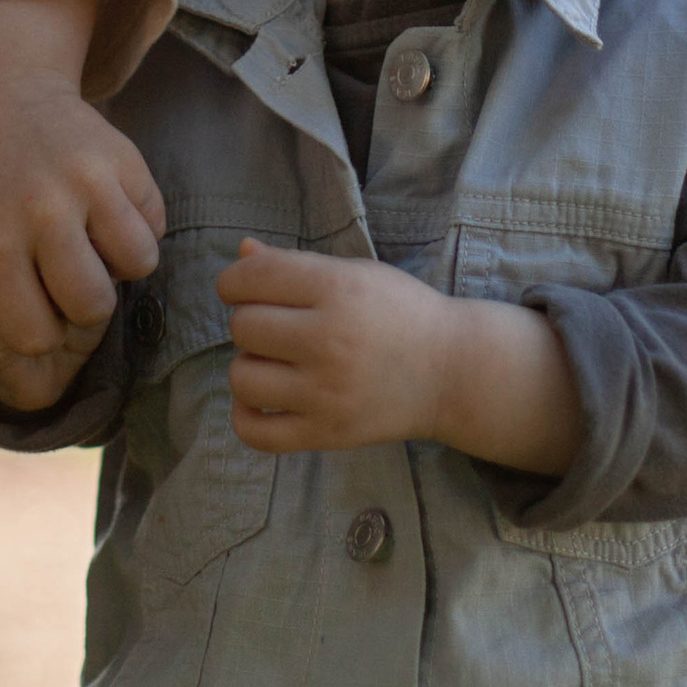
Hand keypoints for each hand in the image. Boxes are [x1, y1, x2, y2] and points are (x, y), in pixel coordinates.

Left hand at [0, 0, 166, 399]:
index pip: (36, 333)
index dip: (31, 327)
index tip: (20, 296)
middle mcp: (44, 210)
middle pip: (93, 307)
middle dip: (77, 302)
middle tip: (56, 270)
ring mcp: (90, 179)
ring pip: (138, 266)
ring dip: (115, 266)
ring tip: (84, 242)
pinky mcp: (125, 157)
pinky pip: (155, 224)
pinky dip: (138, 229)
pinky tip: (103, 212)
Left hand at [218, 239, 579, 472]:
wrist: (451, 372)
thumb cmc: (399, 312)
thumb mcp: (354, 274)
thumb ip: (294, 264)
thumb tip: (242, 253)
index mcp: (336, 289)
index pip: (252, 277)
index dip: (235, 279)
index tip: (245, 287)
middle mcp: (328, 340)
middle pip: (243, 327)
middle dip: (250, 322)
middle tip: (277, 326)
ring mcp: (326, 392)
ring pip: (242, 378)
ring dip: (250, 366)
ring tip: (275, 362)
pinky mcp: (327, 433)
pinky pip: (256, 432)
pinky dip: (247, 416)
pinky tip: (264, 400)